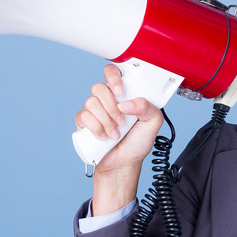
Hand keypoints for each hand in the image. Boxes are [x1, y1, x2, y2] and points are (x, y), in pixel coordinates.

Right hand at [74, 64, 163, 214]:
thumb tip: (127, 103)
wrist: (124, 164)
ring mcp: (94, 111)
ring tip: (115, 133)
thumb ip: (148, 107)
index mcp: (123, 94)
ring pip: (91, 102)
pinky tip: (104, 136)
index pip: (113, 72)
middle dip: (111, 106)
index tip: (120, 92)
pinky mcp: (84, 123)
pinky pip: (83, 116)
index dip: (113, 77)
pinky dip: (96, 128)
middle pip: (98, 87)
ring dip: (105, 120)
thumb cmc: (137, 143)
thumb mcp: (153, 123)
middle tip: (121, 120)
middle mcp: (107, 100)